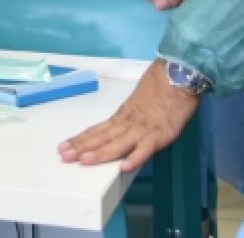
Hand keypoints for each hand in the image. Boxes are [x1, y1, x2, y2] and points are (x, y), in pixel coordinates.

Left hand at [58, 61, 198, 170]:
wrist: (180, 75)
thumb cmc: (162, 86)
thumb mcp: (139, 102)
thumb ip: (130, 117)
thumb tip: (119, 128)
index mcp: (123, 116)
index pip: (98, 129)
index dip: (80, 139)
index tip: (64, 147)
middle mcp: (128, 122)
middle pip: (102, 137)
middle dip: (82, 147)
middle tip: (63, 156)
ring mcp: (143, 129)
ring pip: (118, 143)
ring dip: (101, 153)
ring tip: (84, 160)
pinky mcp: (160, 134)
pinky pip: (146, 148)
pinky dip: (135, 157)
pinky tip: (124, 167)